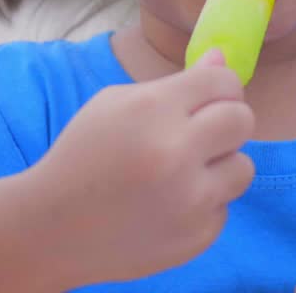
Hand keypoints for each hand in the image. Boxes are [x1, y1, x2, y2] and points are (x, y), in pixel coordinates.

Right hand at [29, 49, 254, 284]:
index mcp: (153, 109)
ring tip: (182, 173)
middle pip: (242, 120)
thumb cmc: (83, 155)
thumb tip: (221, 60)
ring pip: (243, 167)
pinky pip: (222, 208)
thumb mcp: (115, 104)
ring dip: (220, 166)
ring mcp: (190, 199)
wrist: (52, 228)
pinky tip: (167, 206)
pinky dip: (202, 204)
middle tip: (204, 133)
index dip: (221, 86)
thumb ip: (175, 83)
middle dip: (228, 121)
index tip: (212, 96)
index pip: (222, 82)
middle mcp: (176, 152)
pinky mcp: (197, 236)